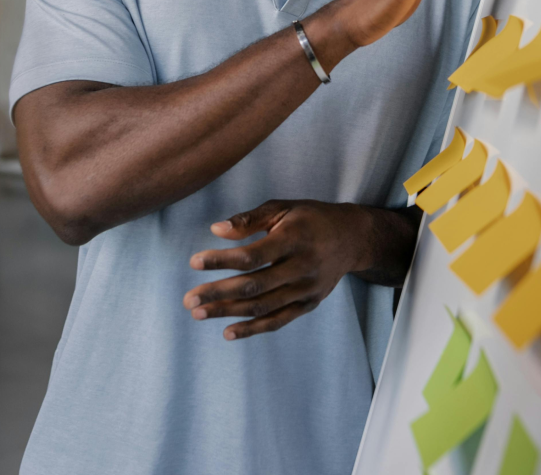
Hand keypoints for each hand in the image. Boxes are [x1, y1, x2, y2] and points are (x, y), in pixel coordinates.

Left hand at [183, 200, 369, 339]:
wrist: (352, 238)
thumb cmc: (310, 218)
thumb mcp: (283, 208)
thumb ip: (250, 219)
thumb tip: (216, 230)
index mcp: (294, 238)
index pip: (252, 255)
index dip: (221, 260)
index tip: (194, 262)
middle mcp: (302, 266)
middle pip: (254, 286)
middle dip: (218, 294)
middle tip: (188, 299)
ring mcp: (307, 289)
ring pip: (263, 307)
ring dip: (228, 312)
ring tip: (198, 313)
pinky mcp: (309, 304)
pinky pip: (278, 321)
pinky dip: (253, 329)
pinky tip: (227, 332)